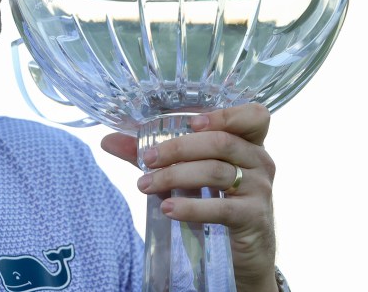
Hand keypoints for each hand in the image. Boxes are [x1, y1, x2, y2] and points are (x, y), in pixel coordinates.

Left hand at [101, 103, 277, 291]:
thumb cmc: (217, 201)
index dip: (224, 115)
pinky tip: (167, 208)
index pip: (253, 116)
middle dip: (178, 148)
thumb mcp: (191, 172)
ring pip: (216, 172)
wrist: (245, 251)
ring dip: (175, 176)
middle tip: (148, 159)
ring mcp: (260, 190)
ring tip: (145, 185)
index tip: (191, 122)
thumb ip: (155, 154)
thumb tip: (108, 140)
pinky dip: (191, 207)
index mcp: (249, 143)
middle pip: (220, 142)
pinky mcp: (253, 218)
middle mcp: (260, 161)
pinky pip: (221, 208)